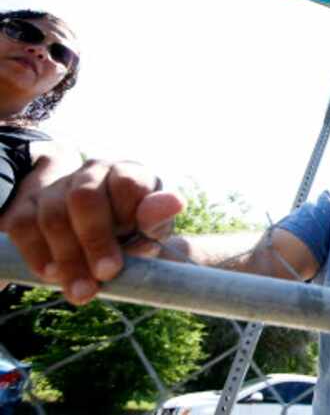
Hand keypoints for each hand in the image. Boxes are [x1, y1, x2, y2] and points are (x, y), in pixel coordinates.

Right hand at [0, 160, 183, 304]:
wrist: (115, 240)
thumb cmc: (139, 233)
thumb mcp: (156, 230)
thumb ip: (159, 219)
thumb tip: (174, 202)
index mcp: (129, 173)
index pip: (126, 183)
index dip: (127, 216)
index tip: (136, 240)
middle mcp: (93, 172)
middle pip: (83, 197)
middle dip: (94, 240)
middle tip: (105, 275)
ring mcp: (59, 186)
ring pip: (52, 215)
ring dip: (67, 257)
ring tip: (82, 290)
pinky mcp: (30, 206)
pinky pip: (23, 225)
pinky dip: (36, 253)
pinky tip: (52, 276)